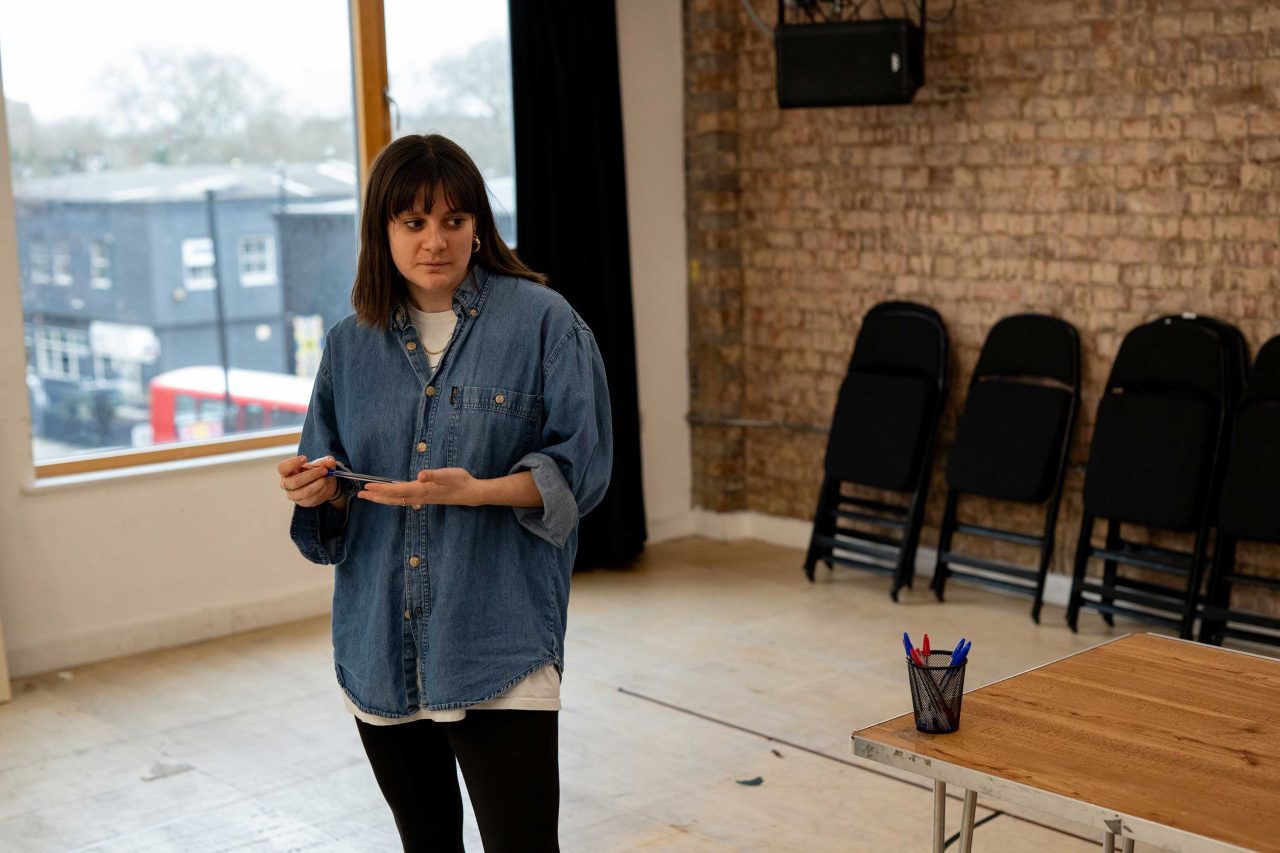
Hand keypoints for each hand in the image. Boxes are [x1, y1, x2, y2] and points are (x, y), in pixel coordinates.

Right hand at [277, 455, 341, 507]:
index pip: (282, 468)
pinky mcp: (302, 502)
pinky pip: (311, 499)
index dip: (292, 463)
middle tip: (324, 470)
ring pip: (304, 492)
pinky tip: (324, 486)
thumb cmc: (318, 470)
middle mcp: (287, 484)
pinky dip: (321, 492)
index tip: (305, 458)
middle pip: (293, 482)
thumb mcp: (322, 463)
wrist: (326, 483)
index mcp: (287, 471)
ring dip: (317, 484)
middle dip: (311, 475)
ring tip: (325, 479)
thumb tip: (330, 461)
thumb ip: (325, 461)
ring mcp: (293, 495)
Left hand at [358, 467, 481, 507]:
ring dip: (382, 499)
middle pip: (393, 499)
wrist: (470, 492)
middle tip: (360, 495)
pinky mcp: (424, 498)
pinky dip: (392, 499)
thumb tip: (420, 476)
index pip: (397, 490)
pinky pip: (403, 500)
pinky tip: (389, 497)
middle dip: (376, 497)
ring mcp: (421, 499)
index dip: (381, 489)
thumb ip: (434, 475)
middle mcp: (419, 496)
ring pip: (397, 501)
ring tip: (369, 497)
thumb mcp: (448, 474)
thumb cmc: (460, 481)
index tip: (367, 487)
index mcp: (422, 489)